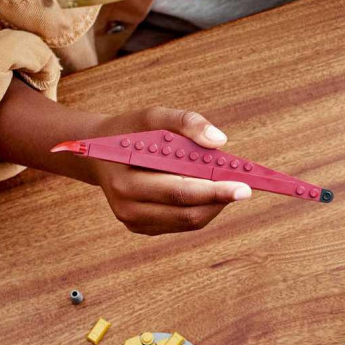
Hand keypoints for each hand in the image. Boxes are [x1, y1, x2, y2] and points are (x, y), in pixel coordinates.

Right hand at [88, 106, 250, 235]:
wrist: (97, 151)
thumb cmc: (131, 131)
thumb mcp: (154, 116)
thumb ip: (186, 122)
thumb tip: (219, 141)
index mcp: (126, 180)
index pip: (179, 191)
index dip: (214, 191)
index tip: (245, 187)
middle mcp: (127, 208)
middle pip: (187, 213)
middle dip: (220, 200)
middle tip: (247, 187)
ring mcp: (134, 222)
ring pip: (188, 222)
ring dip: (214, 205)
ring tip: (228, 184)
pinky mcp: (142, 228)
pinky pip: (181, 223)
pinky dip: (201, 209)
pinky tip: (209, 192)